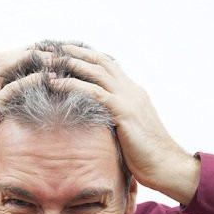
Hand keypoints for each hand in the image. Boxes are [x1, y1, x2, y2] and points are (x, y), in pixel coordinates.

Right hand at [0, 48, 49, 205]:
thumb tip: (9, 124)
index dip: (19, 56)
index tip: (41, 55)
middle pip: (3, 58)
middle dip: (28, 51)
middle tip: (53, 50)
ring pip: (6, 66)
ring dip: (32, 60)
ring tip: (56, 59)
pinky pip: (11, 90)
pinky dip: (31, 81)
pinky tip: (49, 80)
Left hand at [49, 45, 199, 205]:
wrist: (166, 166)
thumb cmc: (147, 157)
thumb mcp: (129, 132)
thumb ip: (114, 120)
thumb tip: (95, 123)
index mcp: (133, 93)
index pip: (108, 66)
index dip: (86, 57)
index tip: (65, 52)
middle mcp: (131, 90)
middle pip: (100, 61)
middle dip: (74, 52)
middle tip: (51, 47)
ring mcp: (128, 99)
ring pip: (96, 71)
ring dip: (69, 63)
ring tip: (46, 60)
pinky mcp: (124, 111)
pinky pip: (94, 92)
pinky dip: (71, 85)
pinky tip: (53, 84)